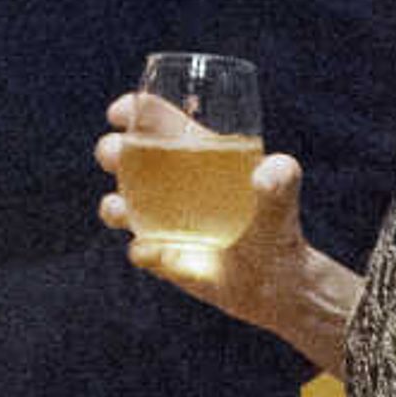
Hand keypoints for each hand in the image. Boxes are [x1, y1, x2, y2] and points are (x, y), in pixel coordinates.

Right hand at [96, 93, 314, 334]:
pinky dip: (141, 249)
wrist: (274, 285)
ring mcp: (161, 220)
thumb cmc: (278, 232)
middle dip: (112, 151)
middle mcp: (172, 184)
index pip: (160, 124)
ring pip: (121, 204)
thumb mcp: (282, 204)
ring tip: (119, 209)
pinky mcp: (160, 255)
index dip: (137, 112)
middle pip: (128, 158)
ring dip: (113, 204)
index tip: (122, 111)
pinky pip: (141, 250)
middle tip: (113, 155)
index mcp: (198, 155)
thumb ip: (283, 182)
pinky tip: (152, 251)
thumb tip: (269, 170)